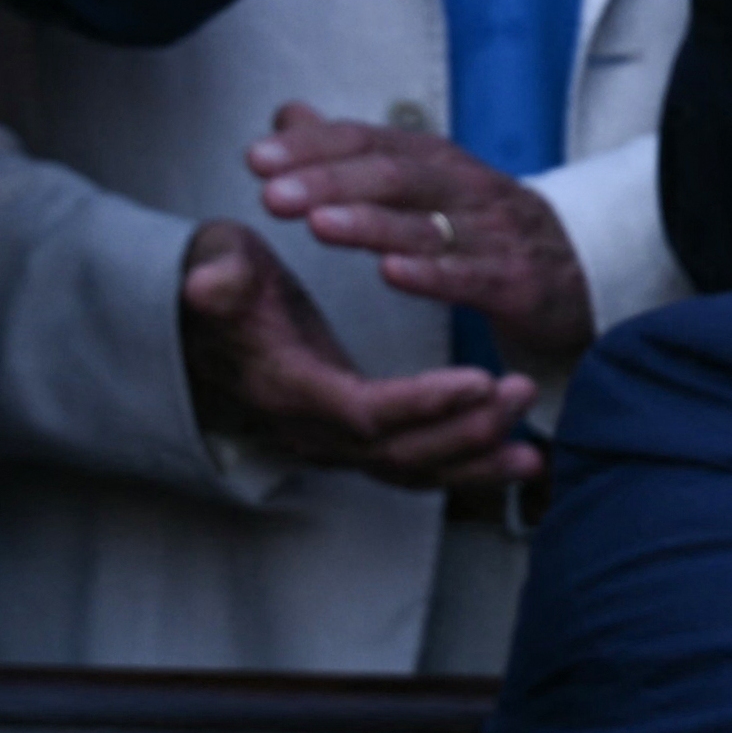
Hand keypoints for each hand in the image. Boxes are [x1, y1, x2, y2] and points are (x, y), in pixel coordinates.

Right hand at [176, 221, 538, 496]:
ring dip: (473, 461)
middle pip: (397, 453)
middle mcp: (310, 429)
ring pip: (410, 470)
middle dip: (465, 431)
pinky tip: (515, 459)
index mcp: (287, 387)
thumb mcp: (215, 263)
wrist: (199, 313)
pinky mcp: (352, 436)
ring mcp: (331, 440)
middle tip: (520, 392)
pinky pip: (413, 466)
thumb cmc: (220, 278)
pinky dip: (465, 468)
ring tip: (532, 451)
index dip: (422, 404)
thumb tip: (206, 284)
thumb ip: (217, 278)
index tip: (480, 380)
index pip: (362, 413)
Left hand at [250, 103, 596, 382]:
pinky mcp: (515, 281)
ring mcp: (490, 233)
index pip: (366, 142)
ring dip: (369, 223)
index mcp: (434, 160)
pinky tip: (392, 274)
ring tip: (317, 224)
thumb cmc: (484, 224)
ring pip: (425, 222)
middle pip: (391, 175)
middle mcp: (461, 187)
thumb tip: (288, 115)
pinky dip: (431, 274)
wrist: (580, 269)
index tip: (256, 159)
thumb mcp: (422, 178)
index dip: (311, 148)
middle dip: (328, 181)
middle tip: (272, 193)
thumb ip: (353, 151)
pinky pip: (470, 276)